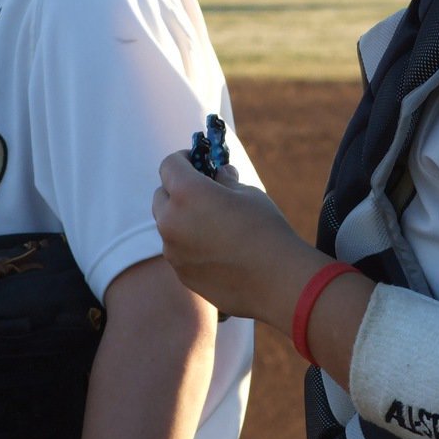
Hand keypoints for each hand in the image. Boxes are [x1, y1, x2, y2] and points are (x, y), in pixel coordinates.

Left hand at [153, 151, 315, 323]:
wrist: (276, 281)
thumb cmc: (265, 229)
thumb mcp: (248, 193)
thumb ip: (226, 181)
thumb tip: (220, 175)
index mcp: (187, 193)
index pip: (169, 165)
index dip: (183, 158)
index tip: (197, 160)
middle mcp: (171, 221)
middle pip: (161, 196)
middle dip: (177, 189)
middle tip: (203, 190)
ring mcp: (173, 252)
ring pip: (168, 225)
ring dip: (182, 218)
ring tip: (213, 223)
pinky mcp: (181, 274)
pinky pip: (177, 250)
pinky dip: (189, 244)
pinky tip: (218, 249)